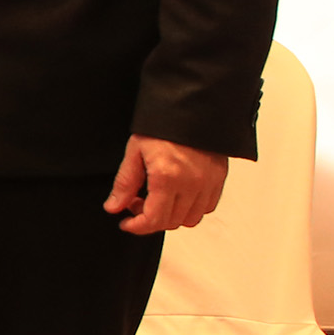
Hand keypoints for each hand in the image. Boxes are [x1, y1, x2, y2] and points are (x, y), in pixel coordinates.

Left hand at [106, 135, 227, 234]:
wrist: (191, 107)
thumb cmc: (162, 127)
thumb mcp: (135, 151)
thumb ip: (124, 183)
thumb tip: (114, 207)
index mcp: (167, 177)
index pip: (154, 220)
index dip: (137, 227)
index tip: (126, 223)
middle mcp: (192, 183)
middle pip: (171, 222)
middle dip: (150, 219)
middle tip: (136, 203)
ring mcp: (209, 183)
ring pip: (190, 219)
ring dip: (171, 216)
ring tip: (157, 198)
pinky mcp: (219, 178)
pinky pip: (206, 207)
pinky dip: (191, 208)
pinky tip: (177, 194)